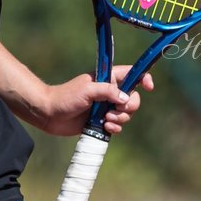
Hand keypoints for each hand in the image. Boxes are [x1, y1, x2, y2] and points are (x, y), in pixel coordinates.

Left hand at [36, 66, 154, 136]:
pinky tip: (105, 127)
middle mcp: (110, 92)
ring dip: (120, 118)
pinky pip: (118, 125)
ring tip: (105, 119)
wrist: (51, 114)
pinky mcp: (103, 121)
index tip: (148, 87)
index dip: (143, 77)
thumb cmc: (66, 97)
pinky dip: (115, 127)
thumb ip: (108, 91)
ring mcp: (107, 107)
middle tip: (115, 109)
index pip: (131, 74)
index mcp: (108, 78)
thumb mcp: (88, 90)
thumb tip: (125, 98)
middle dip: (129, 106)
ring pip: (127, 113)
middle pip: (133, 98)